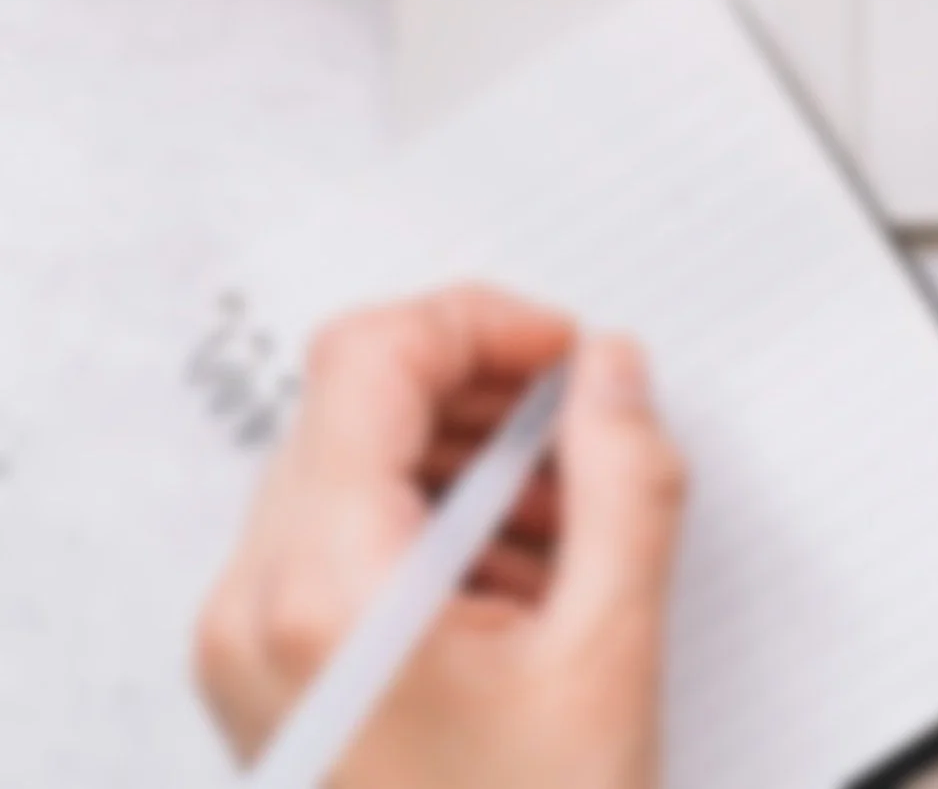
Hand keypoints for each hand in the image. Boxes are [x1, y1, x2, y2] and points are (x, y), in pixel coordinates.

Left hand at [196, 288, 688, 788]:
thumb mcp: (609, 651)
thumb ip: (624, 480)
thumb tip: (610, 373)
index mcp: (327, 589)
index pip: (370, 359)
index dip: (481, 324)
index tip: (567, 355)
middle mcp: (256, 607)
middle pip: (355, 405)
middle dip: (487, 401)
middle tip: (590, 434)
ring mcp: (251, 645)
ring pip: (353, 465)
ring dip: (470, 462)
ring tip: (577, 527)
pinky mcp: (273, 676)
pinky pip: (346, 539)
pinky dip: (440, 525)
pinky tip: (531, 581)